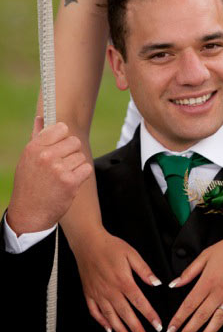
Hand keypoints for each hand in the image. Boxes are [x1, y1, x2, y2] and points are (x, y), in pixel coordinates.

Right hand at [7, 117, 91, 234]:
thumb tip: (40, 117)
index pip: (61, 128)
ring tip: (62, 176)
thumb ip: (37, 137)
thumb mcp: (27, 159)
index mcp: (35, 147)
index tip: (60, 145)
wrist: (29, 214)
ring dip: (75, 165)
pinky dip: (81, 175)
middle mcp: (46, 155)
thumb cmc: (29, 184)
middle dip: (71, 152)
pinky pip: (86, 168)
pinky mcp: (70, 181)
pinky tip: (70, 182)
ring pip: (81, 156)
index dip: (63, 137)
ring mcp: (59, 169)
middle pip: (74, 141)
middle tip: (61, 165)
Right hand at [73, 229, 162, 331]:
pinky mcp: (89, 294)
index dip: (149, 315)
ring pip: (111, 317)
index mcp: (123, 281)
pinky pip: (95, 312)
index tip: (157, 326)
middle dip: (136, 330)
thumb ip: (144, 270)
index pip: (139, 302)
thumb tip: (156, 282)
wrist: (88, 243)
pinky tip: (108, 329)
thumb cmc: (110, 246)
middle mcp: (111, 291)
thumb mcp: (131, 253)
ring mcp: (99, 294)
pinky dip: (102, 322)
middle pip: (126, 314)